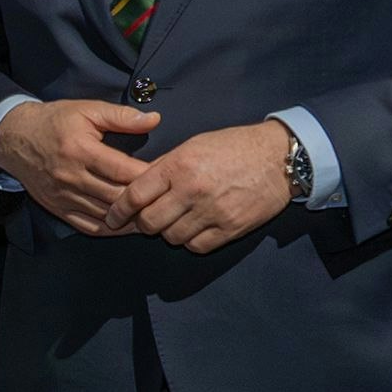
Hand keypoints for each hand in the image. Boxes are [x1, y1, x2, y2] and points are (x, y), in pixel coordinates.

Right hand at [0, 98, 160, 234]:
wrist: (13, 137)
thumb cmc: (52, 121)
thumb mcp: (86, 109)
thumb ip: (121, 116)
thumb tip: (154, 119)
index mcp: (80, 150)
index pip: (122, 170)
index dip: (149, 175)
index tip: (168, 175)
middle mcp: (71, 177)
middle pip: (116, 196)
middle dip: (144, 199)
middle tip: (166, 198)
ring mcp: (63, 196)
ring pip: (106, 216)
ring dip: (131, 218)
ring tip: (152, 214)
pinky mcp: (57, 208)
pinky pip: (89, 226)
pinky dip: (110, 229)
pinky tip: (126, 224)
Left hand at [105, 120, 295, 252]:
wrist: (278, 157)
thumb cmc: (232, 147)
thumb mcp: (192, 145)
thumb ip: (164, 167)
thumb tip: (136, 185)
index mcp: (179, 166)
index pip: (136, 195)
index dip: (119, 210)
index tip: (113, 217)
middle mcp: (192, 190)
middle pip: (150, 222)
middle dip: (143, 224)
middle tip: (147, 219)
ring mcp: (213, 212)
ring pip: (172, 237)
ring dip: (168, 232)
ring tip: (176, 220)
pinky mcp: (231, 228)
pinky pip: (197, 246)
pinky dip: (190, 241)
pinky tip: (194, 229)